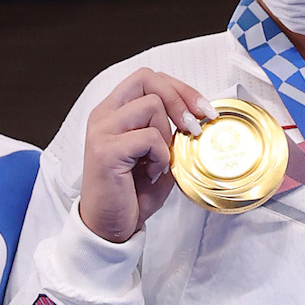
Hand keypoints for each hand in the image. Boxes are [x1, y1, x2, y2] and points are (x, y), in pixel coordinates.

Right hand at [78, 70, 214, 242]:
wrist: (110, 227)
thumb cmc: (132, 193)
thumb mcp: (158, 154)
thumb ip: (170, 131)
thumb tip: (198, 115)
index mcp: (113, 111)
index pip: (147, 78)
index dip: (179, 88)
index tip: (203, 110)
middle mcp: (104, 115)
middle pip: (147, 79)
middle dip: (180, 99)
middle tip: (195, 127)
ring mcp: (102, 131)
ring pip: (151, 107)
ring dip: (166, 135)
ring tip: (159, 161)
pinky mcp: (106, 151)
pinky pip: (149, 137)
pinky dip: (160, 155)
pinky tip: (152, 172)